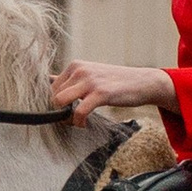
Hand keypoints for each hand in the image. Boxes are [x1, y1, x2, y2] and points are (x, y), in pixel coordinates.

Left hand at [49, 58, 179, 126]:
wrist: (143, 81)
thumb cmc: (116, 82)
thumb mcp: (92, 75)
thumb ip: (72, 80)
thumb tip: (48, 82)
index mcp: (75, 65)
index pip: (50, 87)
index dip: (54, 103)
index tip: (64, 112)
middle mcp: (80, 70)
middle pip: (52, 96)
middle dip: (58, 111)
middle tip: (70, 120)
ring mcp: (90, 81)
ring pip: (60, 102)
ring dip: (65, 117)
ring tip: (76, 122)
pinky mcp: (100, 93)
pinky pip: (79, 111)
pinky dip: (78, 122)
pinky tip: (84, 124)